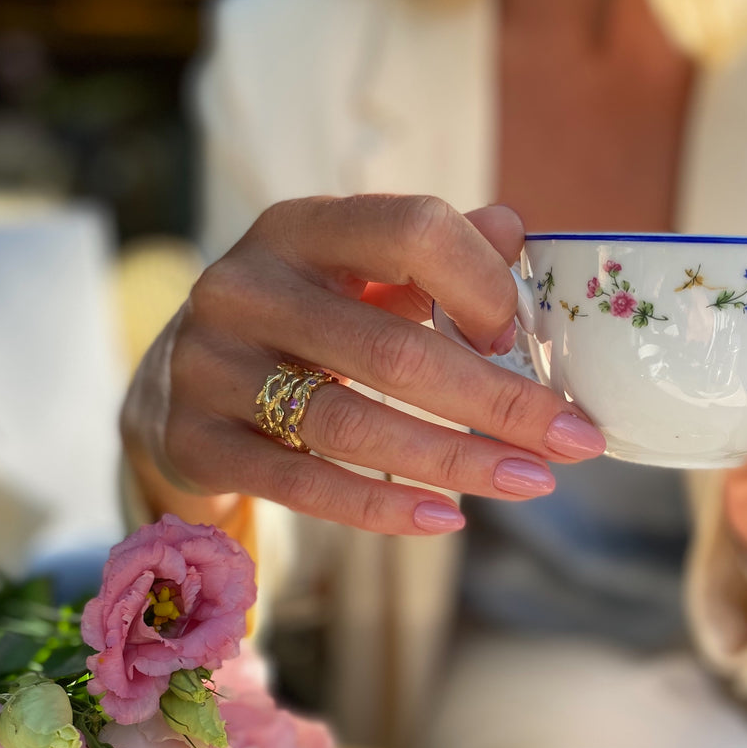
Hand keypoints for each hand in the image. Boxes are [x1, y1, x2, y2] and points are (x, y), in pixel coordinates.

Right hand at [123, 194, 605, 534]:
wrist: (172, 391)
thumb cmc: (294, 326)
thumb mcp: (350, 274)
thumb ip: (426, 252)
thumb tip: (514, 231)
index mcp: (297, 229)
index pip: (408, 229)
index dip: (481, 282)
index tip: (523, 336)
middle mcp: (243, 286)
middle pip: (391, 346)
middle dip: (497, 400)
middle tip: (574, 441)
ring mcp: (209, 366)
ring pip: (350, 422)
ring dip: (455, 460)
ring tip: (530, 482)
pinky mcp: (196, 442)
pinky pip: (301, 484)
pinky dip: (381, 505)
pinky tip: (447, 519)